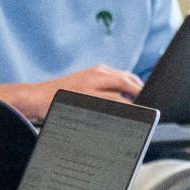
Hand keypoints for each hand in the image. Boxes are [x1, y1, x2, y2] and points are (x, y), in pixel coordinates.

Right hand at [23, 65, 142, 117]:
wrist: (36, 97)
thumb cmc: (61, 96)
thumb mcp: (84, 87)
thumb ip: (103, 90)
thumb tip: (127, 102)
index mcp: (98, 71)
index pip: (127, 77)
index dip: (141, 88)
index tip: (152, 98)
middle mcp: (96, 74)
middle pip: (129, 81)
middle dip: (143, 93)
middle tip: (153, 107)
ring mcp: (91, 85)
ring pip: (122, 91)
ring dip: (135, 102)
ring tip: (144, 114)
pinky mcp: (85, 96)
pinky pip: (110, 103)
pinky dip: (122, 109)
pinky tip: (127, 118)